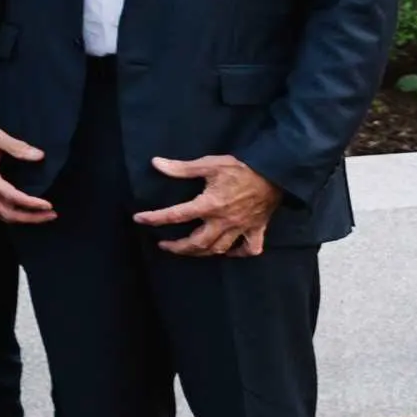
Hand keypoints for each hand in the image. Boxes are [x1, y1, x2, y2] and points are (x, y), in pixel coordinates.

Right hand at [0, 123, 53, 224]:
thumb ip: (16, 146)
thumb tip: (38, 156)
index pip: (10, 196)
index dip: (30, 203)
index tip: (48, 205)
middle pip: (6, 213)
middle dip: (29, 217)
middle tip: (51, 215)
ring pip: (1, 215)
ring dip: (22, 219)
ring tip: (41, 216)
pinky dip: (11, 217)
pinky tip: (23, 213)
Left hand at [136, 154, 284, 257]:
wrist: (277, 172)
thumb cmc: (242, 167)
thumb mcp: (210, 164)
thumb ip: (182, 168)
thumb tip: (156, 163)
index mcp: (209, 205)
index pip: (176, 215)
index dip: (154, 218)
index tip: (139, 219)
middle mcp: (224, 221)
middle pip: (196, 243)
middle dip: (177, 247)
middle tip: (163, 244)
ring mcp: (241, 227)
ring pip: (219, 249)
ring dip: (200, 253)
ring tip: (187, 249)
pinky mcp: (257, 228)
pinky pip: (250, 248)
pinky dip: (238, 253)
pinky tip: (228, 251)